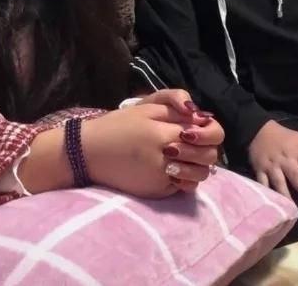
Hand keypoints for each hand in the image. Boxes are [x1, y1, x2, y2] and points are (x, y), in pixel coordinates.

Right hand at [83, 103, 220, 197]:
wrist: (88, 152)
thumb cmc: (117, 125)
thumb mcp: (145, 106)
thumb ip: (175, 105)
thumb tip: (200, 114)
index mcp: (163, 131)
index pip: (208, 134)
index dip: (208, 131)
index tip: (196, 129)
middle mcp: (165, 157)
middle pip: (209, 157)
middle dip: (206, 149)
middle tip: (192, 143)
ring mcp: (161, 177)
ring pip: (200, 175)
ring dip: (198, 166)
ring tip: (183, 157)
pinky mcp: (155, 192)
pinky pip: (182, 187)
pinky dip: (183, 178)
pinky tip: (170, 169)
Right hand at [248, 120, 297, 207]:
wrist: (258, 130)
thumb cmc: (286, 138)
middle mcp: (286, 160)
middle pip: (296, 177)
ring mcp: (272, 166)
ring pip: (279, 183)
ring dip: (286, 196)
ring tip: (293, 210)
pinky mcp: (259, 170)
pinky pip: (262, 183)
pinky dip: (266, 193)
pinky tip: (271, 204)